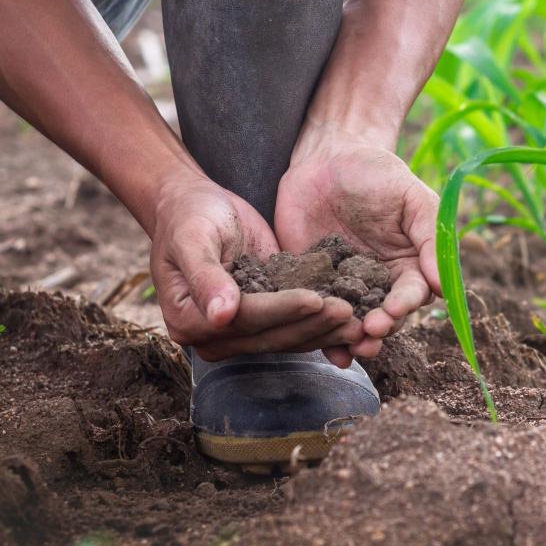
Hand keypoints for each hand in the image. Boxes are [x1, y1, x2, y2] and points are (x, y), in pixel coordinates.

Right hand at [149, 174, 363, 360]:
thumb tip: (220, 316)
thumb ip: (205, 276)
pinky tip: (351, 319)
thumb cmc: (189, 217)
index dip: (281, 310)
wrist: (195, 207)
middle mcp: (214, 335)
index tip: (315, 298)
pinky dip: (322, 324)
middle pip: (270, 336)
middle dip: (311, 324)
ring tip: (356, 319)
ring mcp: (240, 332)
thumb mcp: (192, 238)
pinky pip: (295, 328)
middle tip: (348, 311)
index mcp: (189, 320)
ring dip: (323, 330)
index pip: (245, 320)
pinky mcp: (264, 321)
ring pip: (287, 338)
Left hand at [275, 123, 440, 362]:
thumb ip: (431, 236)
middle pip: (385, 318)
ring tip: (348, 349)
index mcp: (408, 265)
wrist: (326, 157)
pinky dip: (319, 333)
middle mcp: (379, 283)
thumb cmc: (377, 173)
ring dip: (352, 340)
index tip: (394, 310)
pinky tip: (323, 350)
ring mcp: (345, 287)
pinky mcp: (311, 285)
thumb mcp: (411, 197)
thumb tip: (441, 283)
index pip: (412, 294)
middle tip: (369, 334)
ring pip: (352, 323)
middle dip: (379, 329)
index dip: (404, 306)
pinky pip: (316, 314)